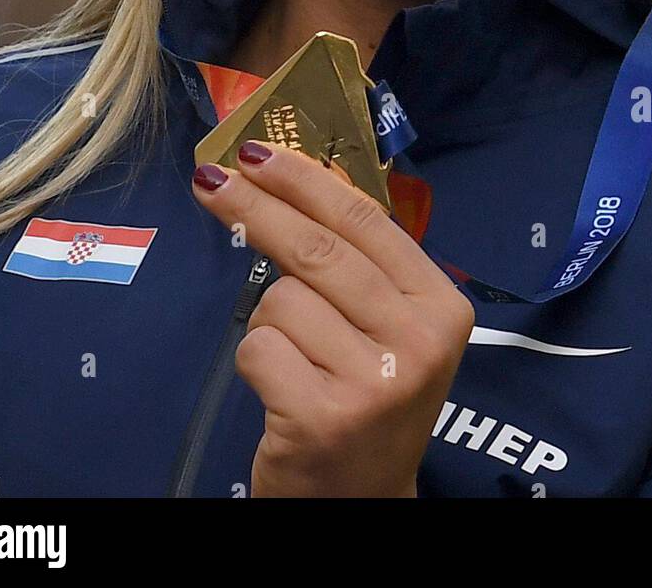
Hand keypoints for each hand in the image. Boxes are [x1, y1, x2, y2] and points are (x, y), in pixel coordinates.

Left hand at [192, 141, 474, 497]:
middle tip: (210, 179)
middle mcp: (418, 342)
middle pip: (316, 249)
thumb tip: (297, 175)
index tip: (256, 153)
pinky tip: (283, 388)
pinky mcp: (322, 417)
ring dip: (270, 322)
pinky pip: (259, 349)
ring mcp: (374, 383)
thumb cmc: (369, 394)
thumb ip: (358, 260)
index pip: (365, 221)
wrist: (362, 498)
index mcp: (441, 306)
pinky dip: (256, 362)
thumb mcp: (387, 325)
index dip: (304, 180)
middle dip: (255, 206)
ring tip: (296, 359)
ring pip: (282, 301)